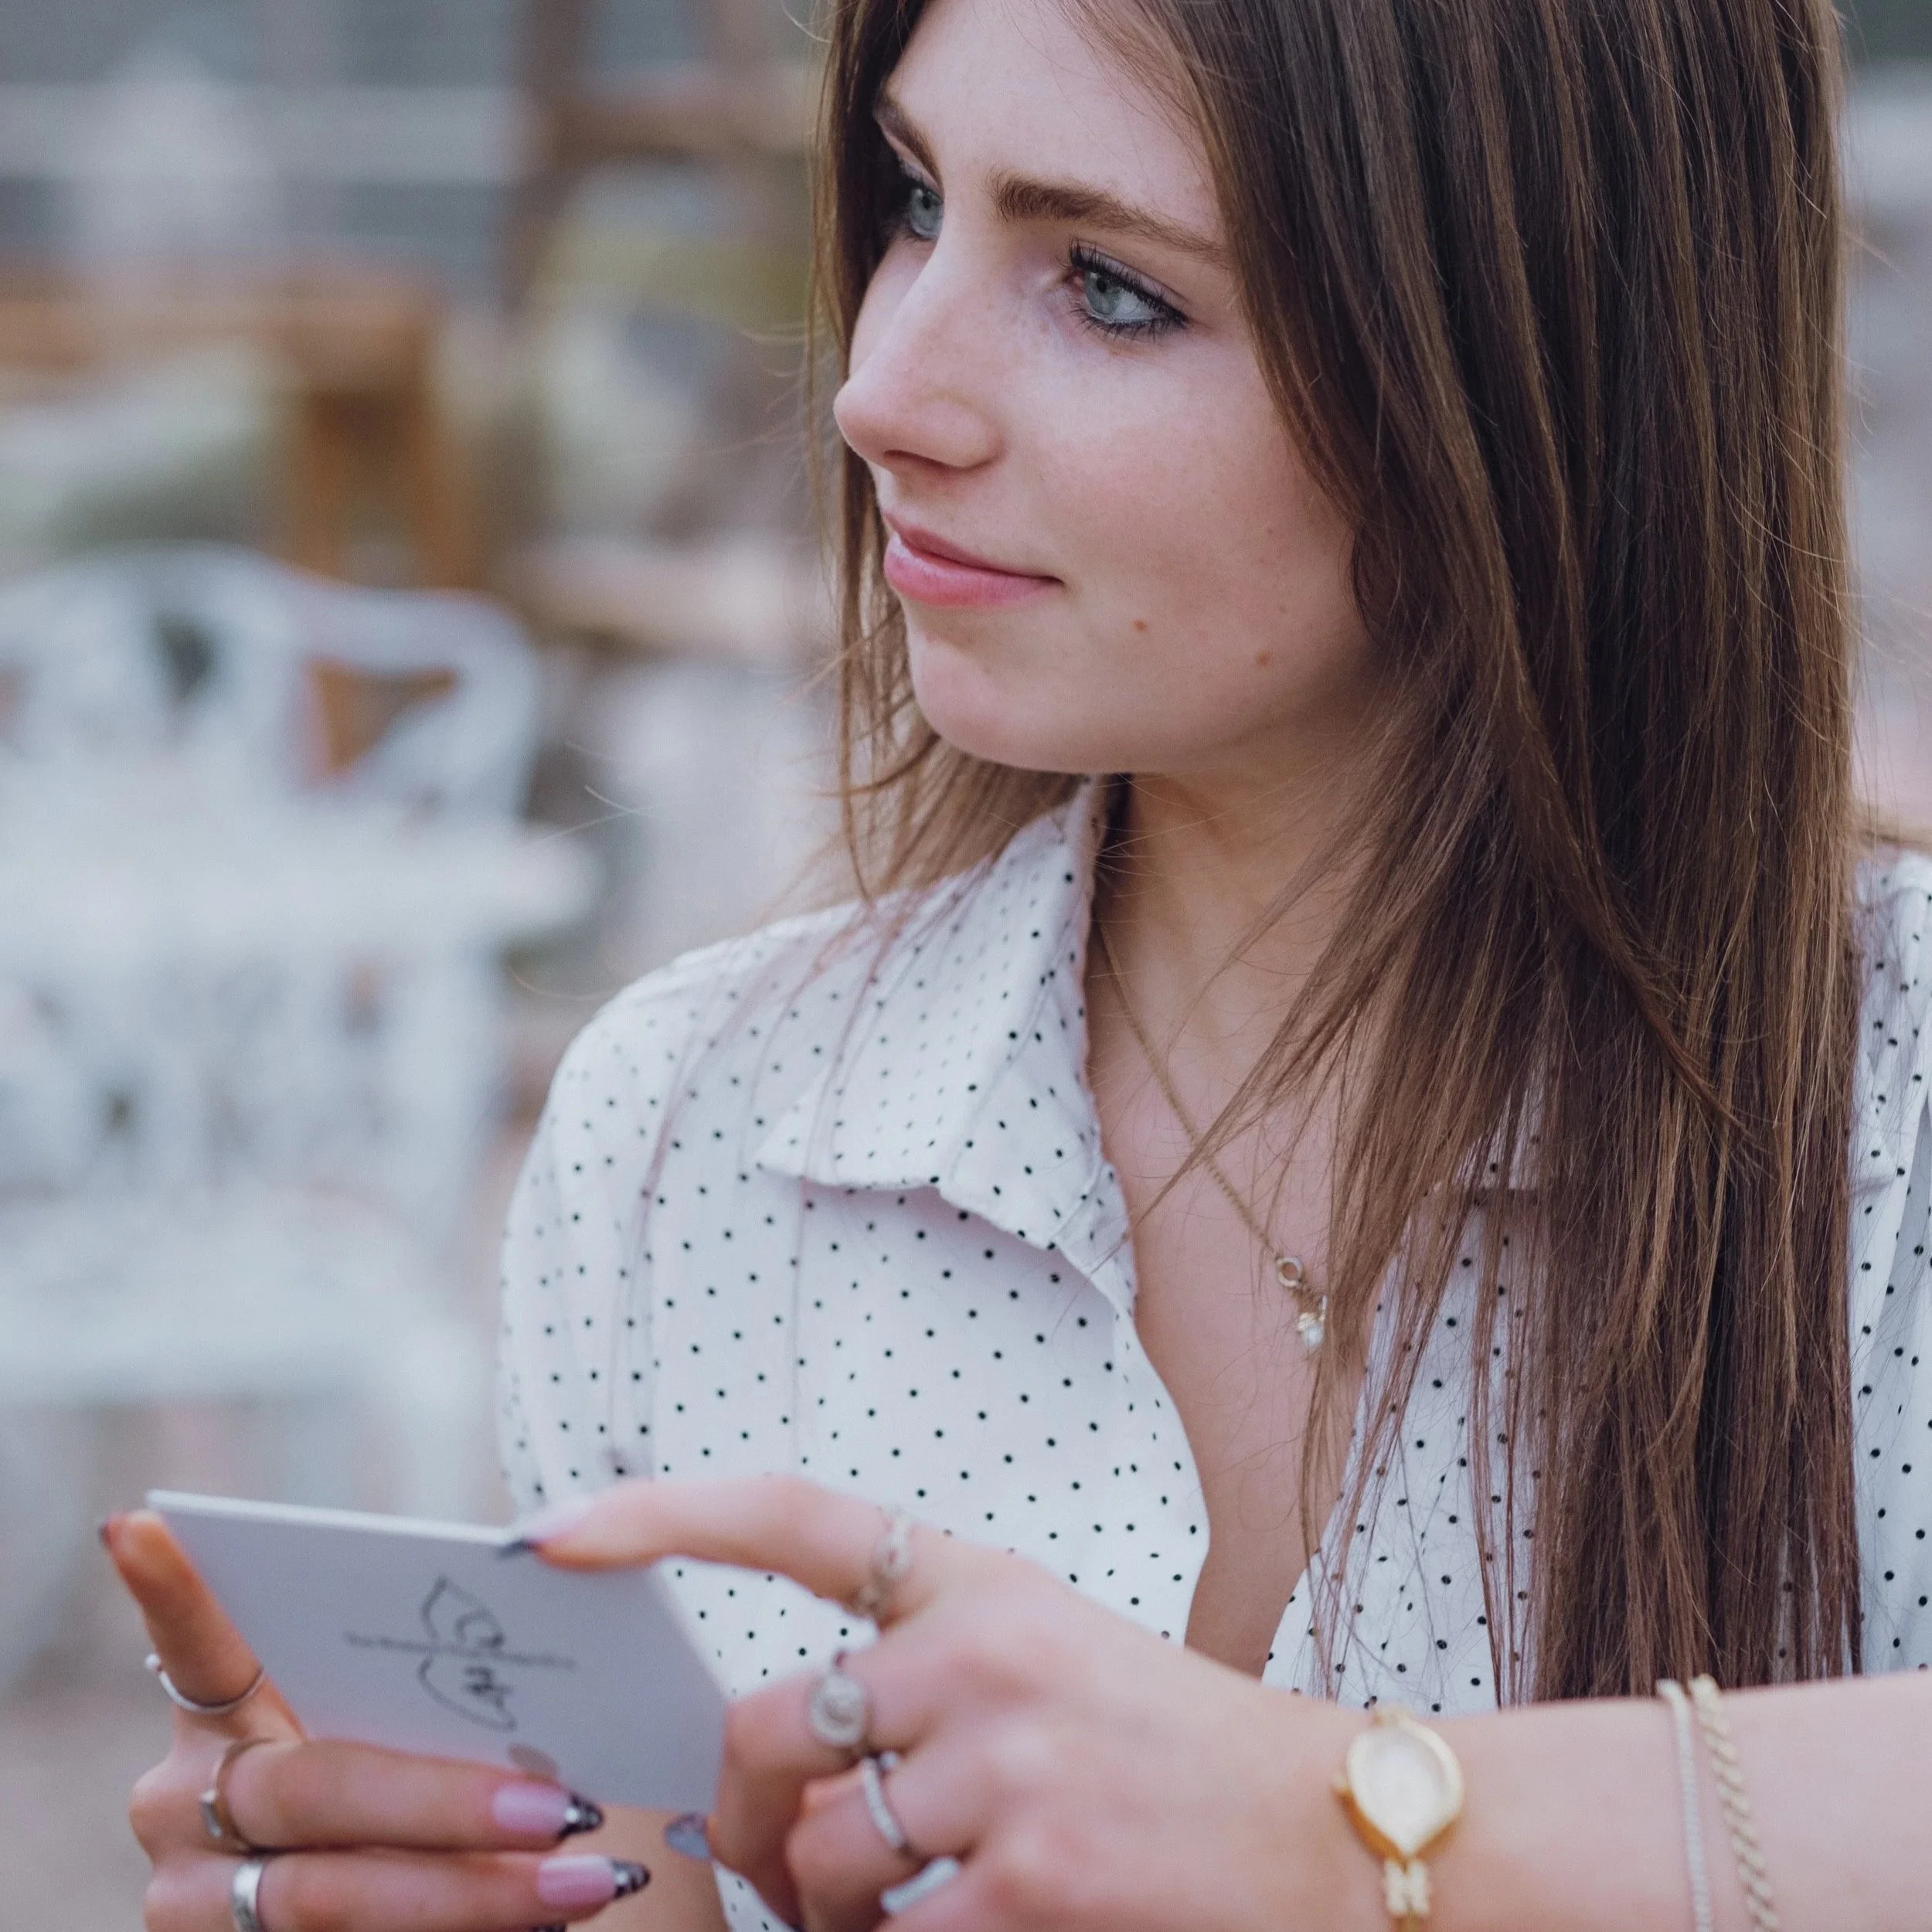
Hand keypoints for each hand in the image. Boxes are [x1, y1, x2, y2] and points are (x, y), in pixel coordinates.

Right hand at [104, 1511, 648, 1931]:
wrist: (405, 1910)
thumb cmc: (421, 1777)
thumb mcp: (409, 1720)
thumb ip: (438, 1674)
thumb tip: (546, 1576)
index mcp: (222, 1709)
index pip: (198, 1638)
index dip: (171, 1589)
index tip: (138, 1524)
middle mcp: (185, 1802)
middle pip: (315, 1790)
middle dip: (448, 1802)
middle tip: (566, 1804)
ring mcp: (195, 1907)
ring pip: (333, 1901)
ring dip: (475, 1894)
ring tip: (590, 1880)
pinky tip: (549, 1926)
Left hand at [524, 1477, 1366, 1931]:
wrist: (1331, 1828)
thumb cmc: (1170, 1752)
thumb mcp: (1046, 1664)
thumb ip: (919, 1686)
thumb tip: (777, 1771)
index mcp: (980, 1582)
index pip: (795, 1517)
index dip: (660, 1512)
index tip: (552, 1528)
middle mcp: (981, 1652)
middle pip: (768, 1733)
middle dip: (746, 1817)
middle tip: (771, 1863)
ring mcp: (1005, 1765)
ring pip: (816, 1856)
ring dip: (824, 1909)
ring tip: (891, 1911)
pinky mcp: (1029, 1878)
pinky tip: (966, 1928)